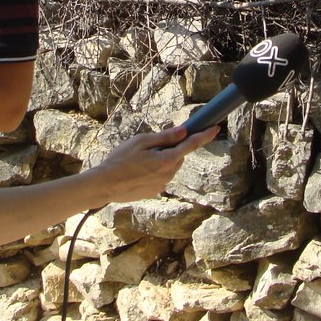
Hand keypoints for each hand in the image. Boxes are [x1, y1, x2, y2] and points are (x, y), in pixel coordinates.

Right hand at [88, 125, 217, 202]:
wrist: (105, 184)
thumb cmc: (120, 160)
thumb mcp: (141, 142)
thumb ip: (164, 137)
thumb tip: (183, 131)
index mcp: (166, 160)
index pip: (191, 145)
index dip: (204, 136)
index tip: (215, 128)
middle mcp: (168, 174)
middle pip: (179, 157)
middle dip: (172, 149)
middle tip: (152, 146)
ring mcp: (162, 186)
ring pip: (170, 168)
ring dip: (162, 161)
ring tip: (139, 160)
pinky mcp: (155, 192)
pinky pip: (161, 178)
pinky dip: (154, 172)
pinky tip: (137, 171)